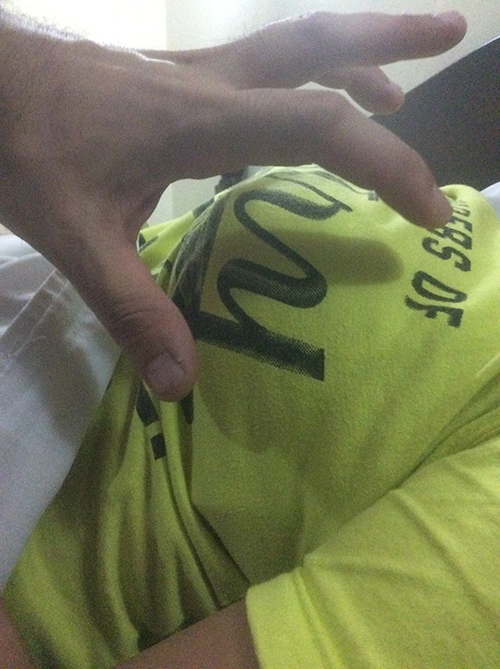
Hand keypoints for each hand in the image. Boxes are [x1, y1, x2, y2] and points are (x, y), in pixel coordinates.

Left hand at [0, 10, 465, 399]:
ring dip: (355, 53)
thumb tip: (180, 383)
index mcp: (198, 123)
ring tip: (398, 91)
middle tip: (456, 31)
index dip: (385, 161)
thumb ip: (131, 308)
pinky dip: (300, 79)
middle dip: (393, 38)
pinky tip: (302, 106)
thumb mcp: (75, 238)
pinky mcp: (175, 74)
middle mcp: (210, 83)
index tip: (428, 208)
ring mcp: (193, 70)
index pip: (318, 127)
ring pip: (291, 42)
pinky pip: (259, 65)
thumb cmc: (20, 149)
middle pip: (318, 43)